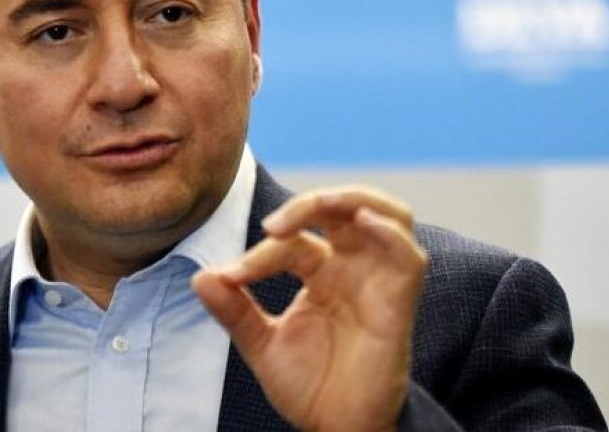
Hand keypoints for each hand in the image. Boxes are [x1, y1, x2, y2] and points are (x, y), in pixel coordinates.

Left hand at [192, 186, 428, 431]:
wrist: (337, 430)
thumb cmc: (310, 388)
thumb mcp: (262, 345)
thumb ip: (235, 311)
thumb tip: (200, 276)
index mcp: (322, 272)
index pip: (294, 241)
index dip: (261, 254)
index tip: (230, 279)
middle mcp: (354, 269)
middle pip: (346, 208)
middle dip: (311, 202)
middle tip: (272, 226)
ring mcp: (379, 283)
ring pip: (388, 215)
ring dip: (355, 200)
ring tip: (323, 202)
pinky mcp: (398, 305)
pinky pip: (408, 258)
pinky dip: (390, 232)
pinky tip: (364, 222)